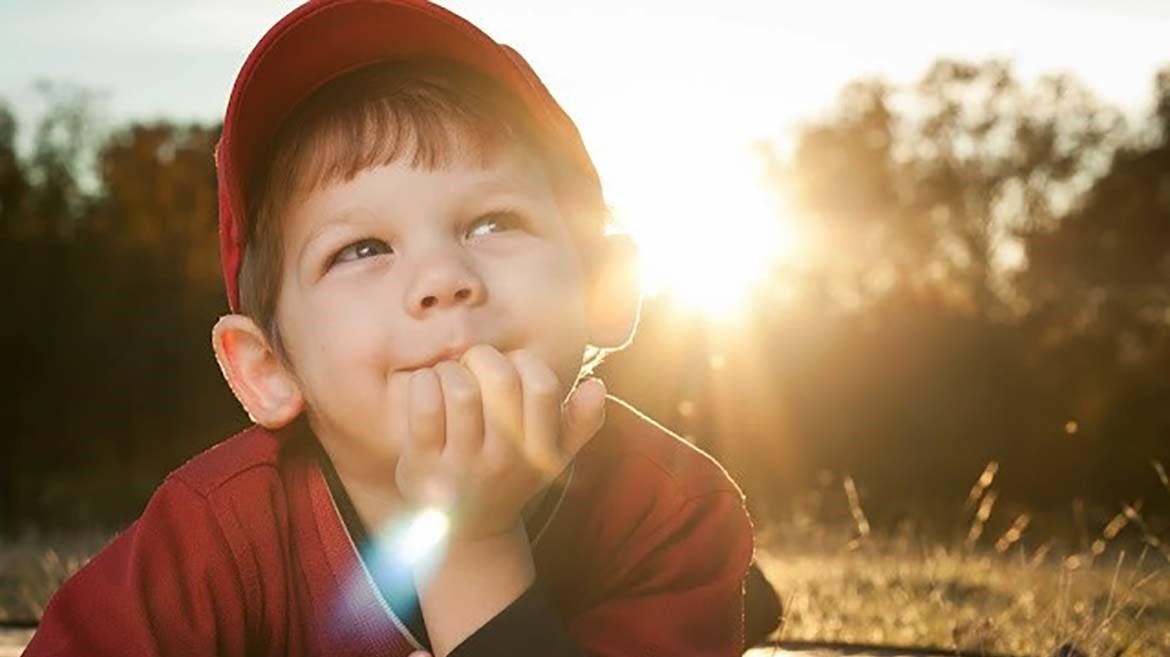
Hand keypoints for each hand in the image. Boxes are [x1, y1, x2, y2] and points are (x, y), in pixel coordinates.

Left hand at [388, 345, 605, 541]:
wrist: (464, 534)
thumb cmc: (511, 478)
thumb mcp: (553, 458)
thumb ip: (582, 422)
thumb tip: (598, 385)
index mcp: (539, 451)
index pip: (543, 386)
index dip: (523, 361)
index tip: (509, 369)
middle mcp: (504, 459)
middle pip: (501, 380)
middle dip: (483, 357)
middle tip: (472, 367)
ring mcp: (461, 463)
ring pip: (460, 389)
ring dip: (450, 370)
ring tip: (449, 377)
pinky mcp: (422, 464)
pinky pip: (423, 406)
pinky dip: (423, 382)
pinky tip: (427, 386)